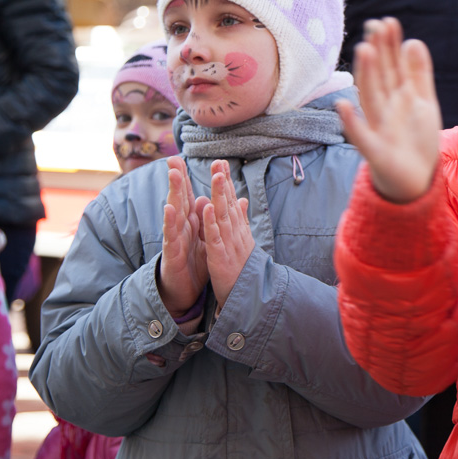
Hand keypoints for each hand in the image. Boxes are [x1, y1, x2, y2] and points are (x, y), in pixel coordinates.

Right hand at [159, 156, 209, 316]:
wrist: (183, 291)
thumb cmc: (191, 263)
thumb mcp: (201, 238)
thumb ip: (203, 219)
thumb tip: (204, 199)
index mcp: (189, 223)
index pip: (187, 196)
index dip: (185, 178)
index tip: (181, 157)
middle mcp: (180, 227)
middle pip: (178, 199)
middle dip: (176, 179)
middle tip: (173, 159)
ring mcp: (174, 238)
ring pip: (173, 212)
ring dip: (174, 193)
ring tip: (173, 175)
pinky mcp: (172, 253)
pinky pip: (171, 235)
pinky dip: (170, 222)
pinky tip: (169, 209)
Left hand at [202, 160, 252, 308]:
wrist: (249, 296)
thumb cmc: (244, 269)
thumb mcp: (244, 241)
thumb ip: (241, 219)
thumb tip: (243, 199)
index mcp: (238, 229)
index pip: (232, 201)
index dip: (227, 182)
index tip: (222, 163)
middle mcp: (236, 233)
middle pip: (229, 204)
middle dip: (224, 182)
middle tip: (219, 162)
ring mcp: (229, 244)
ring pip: (223, 215)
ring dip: (220, 195)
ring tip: (216, 176)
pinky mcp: (220, 257)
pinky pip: (215, 237)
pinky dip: (211, 222)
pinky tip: (208, 207)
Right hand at [337, 17, 442, 202]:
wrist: (417, 180)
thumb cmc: (416, 139)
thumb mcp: (423, 103)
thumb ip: (419, 74)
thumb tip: (412, 41)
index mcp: (397, 97)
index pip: (393, 67)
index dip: (390, 46)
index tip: (388, 22)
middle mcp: (384, 109)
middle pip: (380, 78)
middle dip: (378, 54)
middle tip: (374, 27)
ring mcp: (378, 129)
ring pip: (370, 99)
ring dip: (366, 76)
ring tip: (364, 51)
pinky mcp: (376, 152)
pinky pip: (361, 136)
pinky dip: (351, 123)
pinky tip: (342, 106)